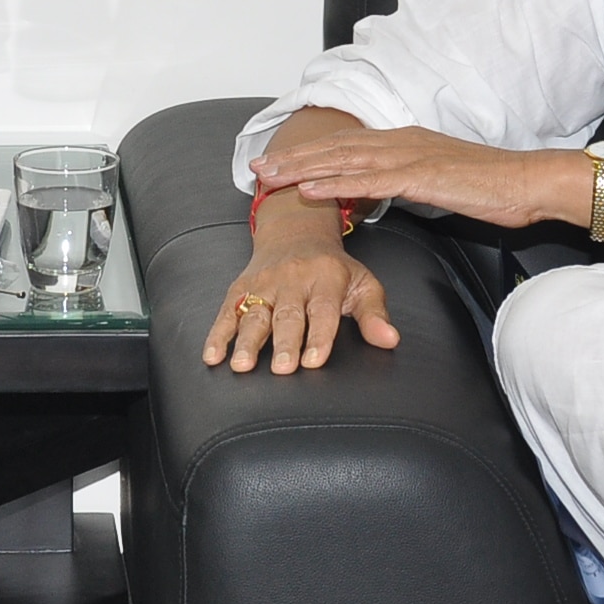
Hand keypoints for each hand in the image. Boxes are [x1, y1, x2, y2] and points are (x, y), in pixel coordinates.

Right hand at [204, 225, 396, 374]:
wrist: (296, 233)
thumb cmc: (333, 269)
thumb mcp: (363, 283)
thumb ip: (374, 313)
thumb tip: (390, 340)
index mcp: (325, 277)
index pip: (322, 309)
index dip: (319, 335)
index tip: (314, 360)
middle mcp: (292, 279)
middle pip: (287, 314)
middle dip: (284, 342)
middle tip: (282, 369)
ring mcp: (263, 283)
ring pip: (255, 313)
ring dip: (247, 341)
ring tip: (241, 365)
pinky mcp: (241, 287)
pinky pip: (228, 311)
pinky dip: (218, 334)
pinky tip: (213, 356)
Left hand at [248, 123, 581, 230]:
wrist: (528, 181)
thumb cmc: (488, 185)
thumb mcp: (436, 179)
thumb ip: (405, 180)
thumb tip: (379, 190)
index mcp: (403, 142)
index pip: (344, 147)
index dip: (306, 154)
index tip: (275, 162)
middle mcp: (400, 142)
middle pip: (335, 149)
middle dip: (292, 158)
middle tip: (255, 168)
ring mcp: (410, 156)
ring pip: (344, 161)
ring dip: (302, 168)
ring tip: (269, 177)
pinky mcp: (422, 175)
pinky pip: (371, 181)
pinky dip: (337, 184)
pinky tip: (310, 189)